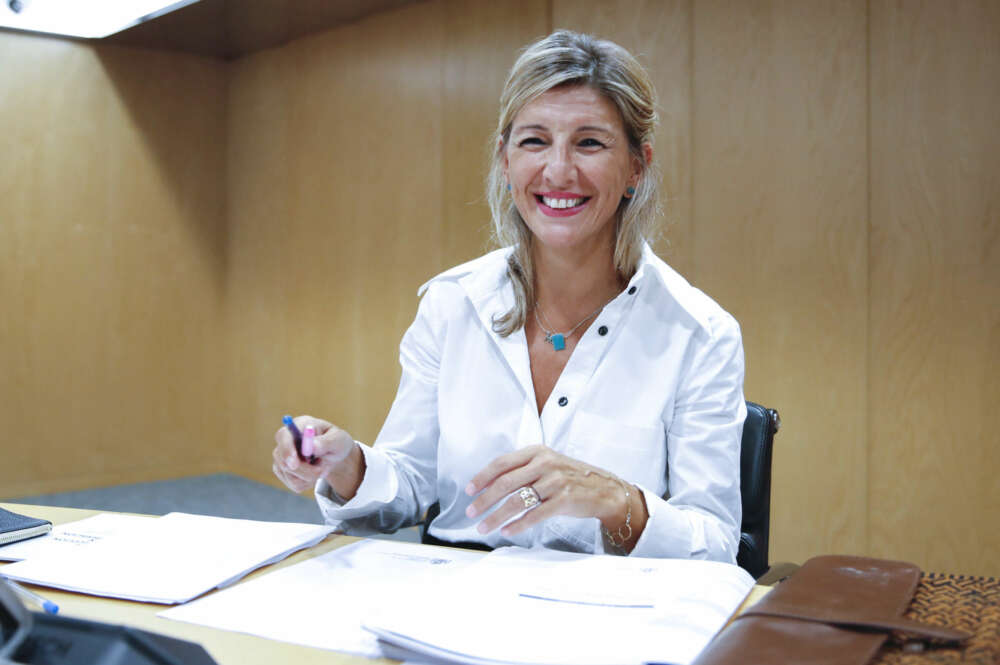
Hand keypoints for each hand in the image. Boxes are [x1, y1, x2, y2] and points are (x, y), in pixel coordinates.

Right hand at [272, 415, 356, 493]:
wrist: (336, 455)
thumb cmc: (337, 442)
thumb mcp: (338, 439)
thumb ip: (326, 442)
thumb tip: (312, 446)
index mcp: (300, 425)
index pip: (283, 436)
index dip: (286, 449)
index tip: (294, 464)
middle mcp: (287, 440)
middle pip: (282, 459)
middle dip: (303, 469)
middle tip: (322, 471)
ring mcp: (283, 456)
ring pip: (289, 474)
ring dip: (310, 476)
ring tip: (323, 467)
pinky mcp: (284, 471)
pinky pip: (294, 484)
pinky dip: (308, 483)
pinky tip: (315, 473)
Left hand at [463, 445, 627, 537]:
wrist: (603, 488)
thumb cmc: (569, 477)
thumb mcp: (546, 464)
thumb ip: (522, 469)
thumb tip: (489, 484)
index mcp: (537, 452)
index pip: (502, 463)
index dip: (482, 477)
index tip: (469, 490)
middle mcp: (545, 464)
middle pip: (506, 483)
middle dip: (485, 500)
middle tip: (471, 512)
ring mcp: (555, 482)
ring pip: (518, 501)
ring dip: (497, 516)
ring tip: (484, 526)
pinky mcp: (564, 500)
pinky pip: (535, 514)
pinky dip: (518, 525)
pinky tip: (507, 531)